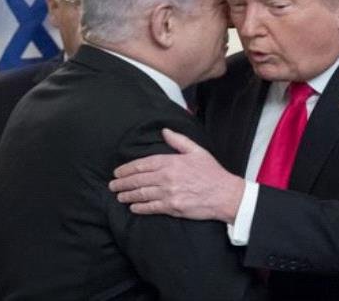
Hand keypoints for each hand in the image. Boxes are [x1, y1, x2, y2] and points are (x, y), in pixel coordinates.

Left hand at [109, 128, 244, 223]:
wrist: (225, 194)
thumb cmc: (212, 173)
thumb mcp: (197, 151)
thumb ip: (179, 140)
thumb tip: (164, 131)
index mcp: (171, 161)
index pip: (143, 164)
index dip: (127, 168)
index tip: (117, 172)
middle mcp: (167, 177)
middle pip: (138, 179)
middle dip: (122, 183)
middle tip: (112, 185)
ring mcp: (169, 193)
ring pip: (142, 194)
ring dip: (128, 195)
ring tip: (119, 196)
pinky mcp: (173, 207)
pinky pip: (151, 208)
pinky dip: (140, 208)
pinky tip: (133, 208)